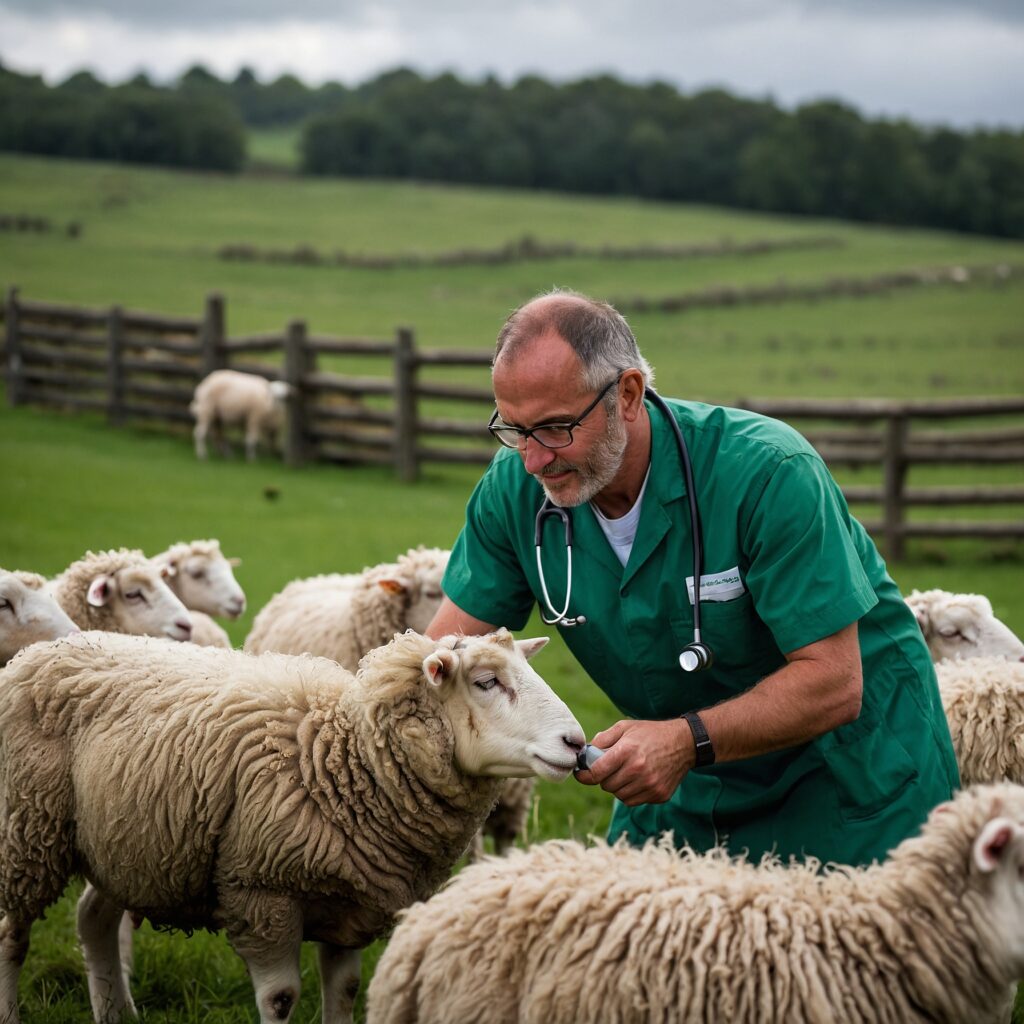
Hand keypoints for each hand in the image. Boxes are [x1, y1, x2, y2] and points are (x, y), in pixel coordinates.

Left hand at [574, 719, 692, 805]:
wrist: (684, 743)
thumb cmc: (650, 733)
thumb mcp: (625, 727)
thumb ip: (602, 739)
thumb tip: (585, 754)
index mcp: (626, 751)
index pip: (596, 772)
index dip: (584, 775)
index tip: (581, 774)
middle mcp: (638, 770)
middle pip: (606, 785)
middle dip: (603, 778)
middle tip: (610, 768)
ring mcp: (650, 784)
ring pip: (619, 795)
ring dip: (617, 786)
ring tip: (626, 772)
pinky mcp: (659, 795)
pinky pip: (633, 801)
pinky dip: (630, 793)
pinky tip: (637, 780)